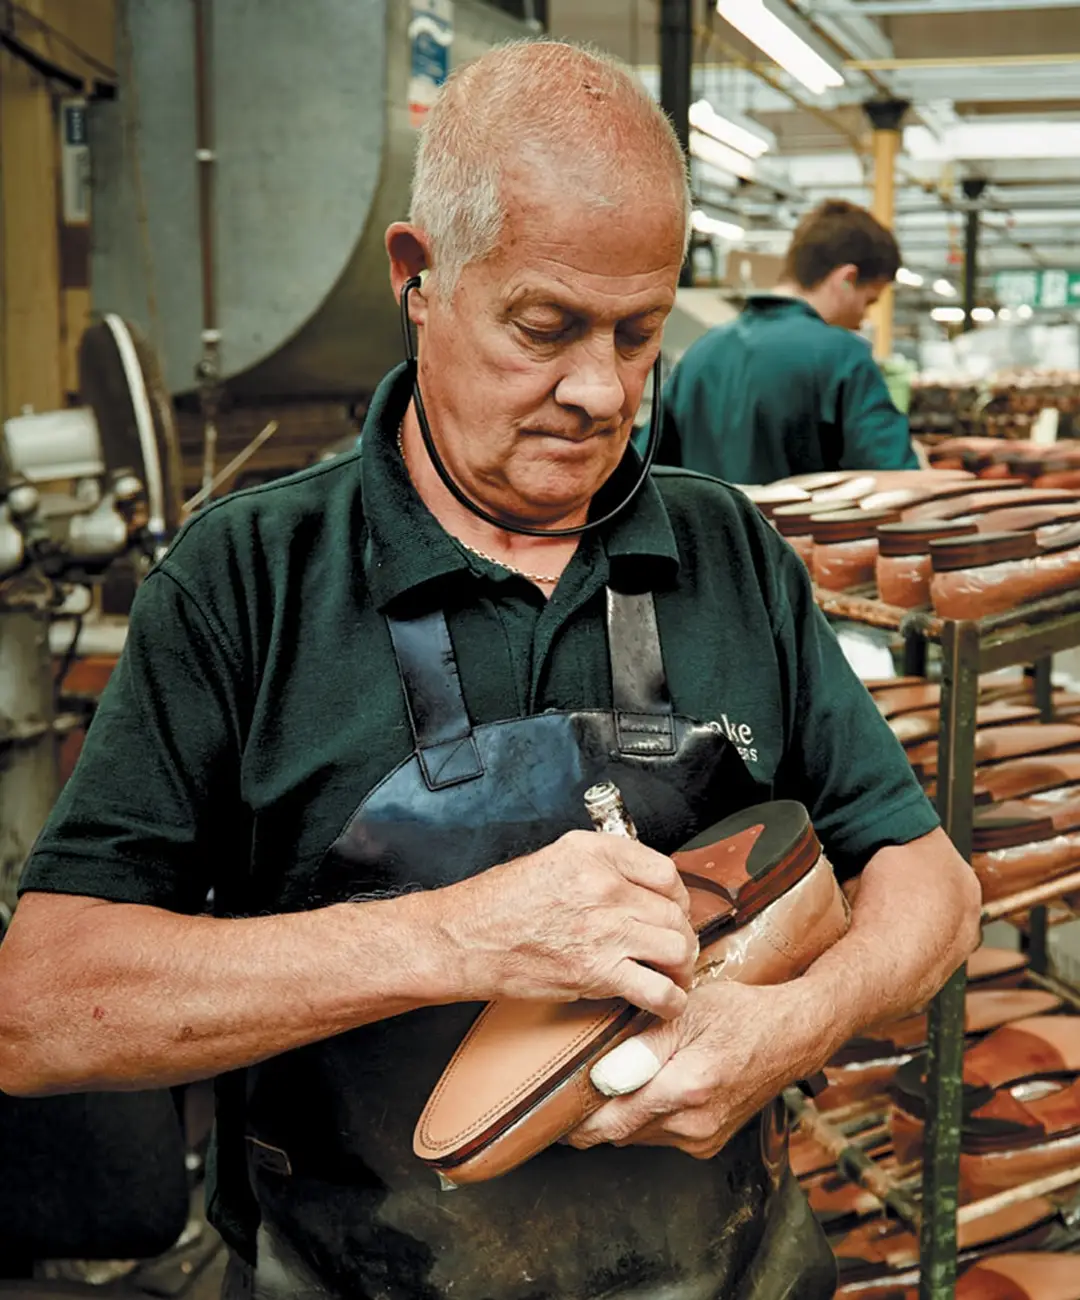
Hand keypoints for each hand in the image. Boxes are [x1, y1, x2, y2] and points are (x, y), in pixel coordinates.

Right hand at [436, 831, 696, 1018]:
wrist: (465, 938)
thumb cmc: (499, 902)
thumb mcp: (553, 860)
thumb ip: (599, 867)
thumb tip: (638, 887)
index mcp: (594, 853)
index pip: (664, 871)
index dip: (677, 897)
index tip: (673, 911)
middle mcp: (604, 886)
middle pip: (674, 913)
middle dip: (681, 936)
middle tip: (674, 950)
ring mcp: (603, 929)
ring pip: (676, 948)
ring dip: (681, 967)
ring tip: (673, 975)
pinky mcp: (596, 972)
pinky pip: (657, 990)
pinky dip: (670, 1001)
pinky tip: (664, 1002)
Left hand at [567, 979, 830, 1157]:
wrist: (790, 1037)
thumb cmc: (739, 1015)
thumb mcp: (687, 1013)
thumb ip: (641, 1046)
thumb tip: (602, 1076)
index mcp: (687, 1088)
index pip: (612, 1120)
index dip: (575, 1118)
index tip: (550, 1107)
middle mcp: (695, 1124)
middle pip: (619, 1133)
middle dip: (590, 1117)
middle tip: (563, 1093)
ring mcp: (703, 1139)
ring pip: (636, 1136)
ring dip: (616, 1117)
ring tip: (600, 1084)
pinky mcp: (708, 1143)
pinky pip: (659, 1136)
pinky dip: (642, 1117)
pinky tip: (639, 1089)